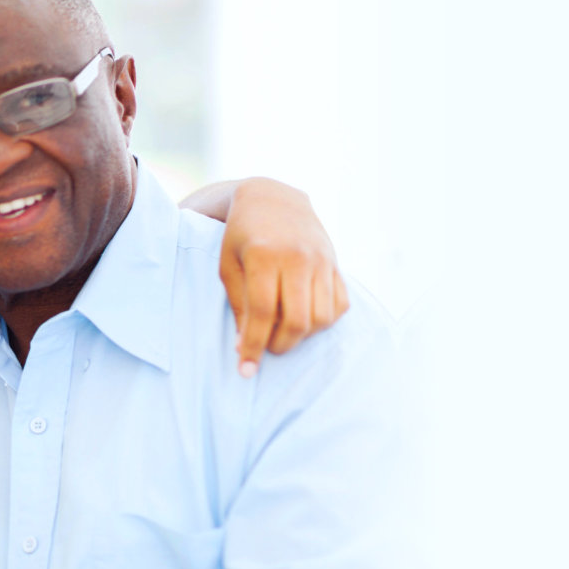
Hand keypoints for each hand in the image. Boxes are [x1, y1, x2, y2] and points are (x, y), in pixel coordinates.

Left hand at [219, 177, 348, 375]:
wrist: (273, 200)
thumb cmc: (241, 237)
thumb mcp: (228, 267)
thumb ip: (238, 305)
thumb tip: (244, 347)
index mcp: (264, 256)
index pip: (263, 312)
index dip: (254, 345)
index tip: (246, 369)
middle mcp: (297, 258)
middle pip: (297, 319)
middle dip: (281, 345)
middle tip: (267, 349)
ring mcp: (321, 260)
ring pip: (322, 317)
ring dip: (303, 336)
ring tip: (283, 332)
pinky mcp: (336, 264)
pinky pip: (340, 305)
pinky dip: (324, 321)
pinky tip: (305, 318)